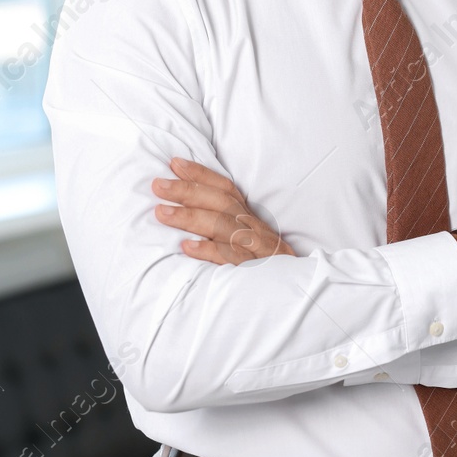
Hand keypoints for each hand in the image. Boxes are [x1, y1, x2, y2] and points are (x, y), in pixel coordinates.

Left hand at [152, 157, 294, 264]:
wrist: (298, 292)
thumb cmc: (266, 267)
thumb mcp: (250, 241)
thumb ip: (225, 226)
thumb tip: (187, 211)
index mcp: (250, 219)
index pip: (226, 189)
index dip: (201, 174)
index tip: (174, 163)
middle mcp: (254, 229)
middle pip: (221, 203)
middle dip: (188, 191)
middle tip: (158, 185)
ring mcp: (256, 249)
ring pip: (223, 226)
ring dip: (191, 217)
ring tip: (162, 213)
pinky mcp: (256, 271)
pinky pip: (232, 258)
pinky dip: (210, 251)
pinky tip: (187, 248)